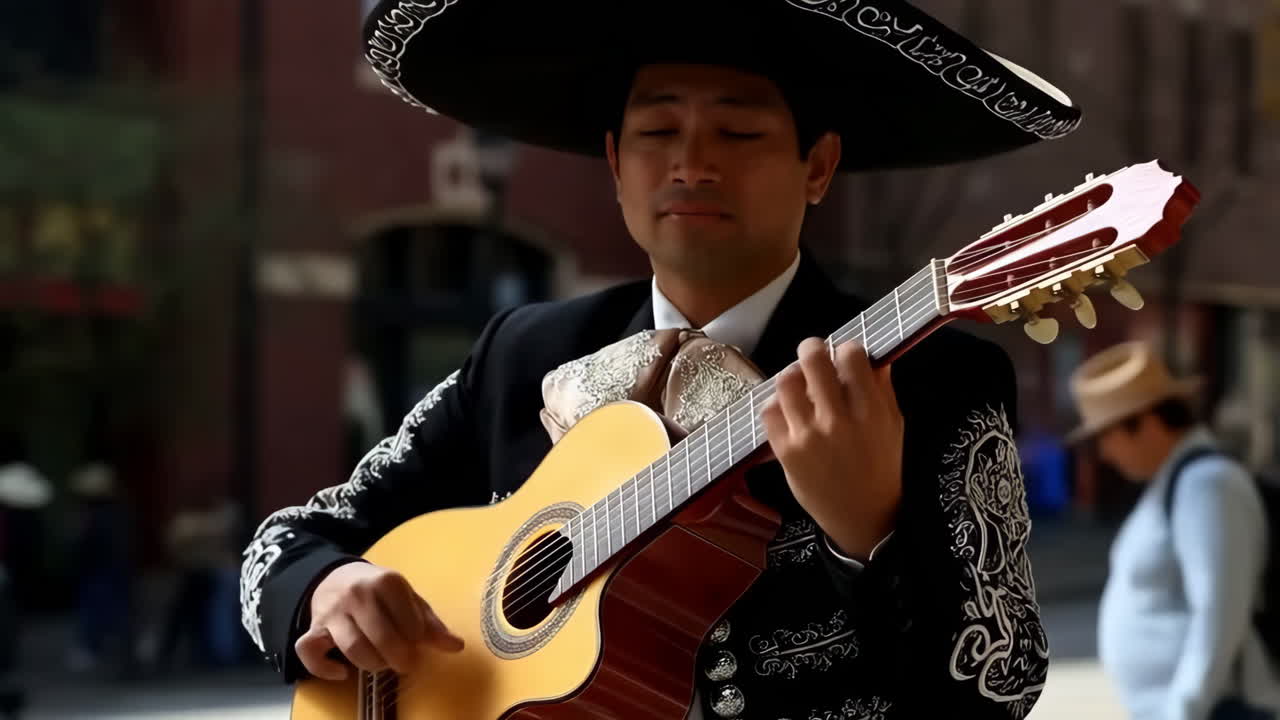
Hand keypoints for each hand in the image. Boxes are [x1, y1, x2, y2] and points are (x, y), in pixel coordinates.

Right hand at [295, 562, 463, 680]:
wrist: (337, 577)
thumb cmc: (380, 591)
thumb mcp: (408, 598)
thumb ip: (430, 623)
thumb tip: (455, 646)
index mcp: (386, 581)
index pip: (409, 621)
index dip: (417, 638)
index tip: (417, 641)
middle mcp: (357, 593)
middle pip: (382, 637)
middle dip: (399, 658)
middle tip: (406, 663)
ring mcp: (333, 611)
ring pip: (352, 648)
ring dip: (372, 664)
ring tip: (381, 663)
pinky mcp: (313, 628)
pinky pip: (310, 652)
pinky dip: (324, 669)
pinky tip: (342, 674)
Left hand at [761, 338, 903, 559]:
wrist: (861, 516)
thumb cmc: (881, 467)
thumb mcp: (893, 426)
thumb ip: (882, 389)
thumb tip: (873, 355)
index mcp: (870, 411)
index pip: (851, 356)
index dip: (846, 349)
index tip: (845, 357)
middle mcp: (837, 420)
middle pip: (813, 360)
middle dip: (813, 349)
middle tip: (814, 354)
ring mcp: (807, 436)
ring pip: (786, 380)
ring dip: (793, 374)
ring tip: (800, 382)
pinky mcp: (785, 450)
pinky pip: (769, 409)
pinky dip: (777, 403)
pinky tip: (789, 409)